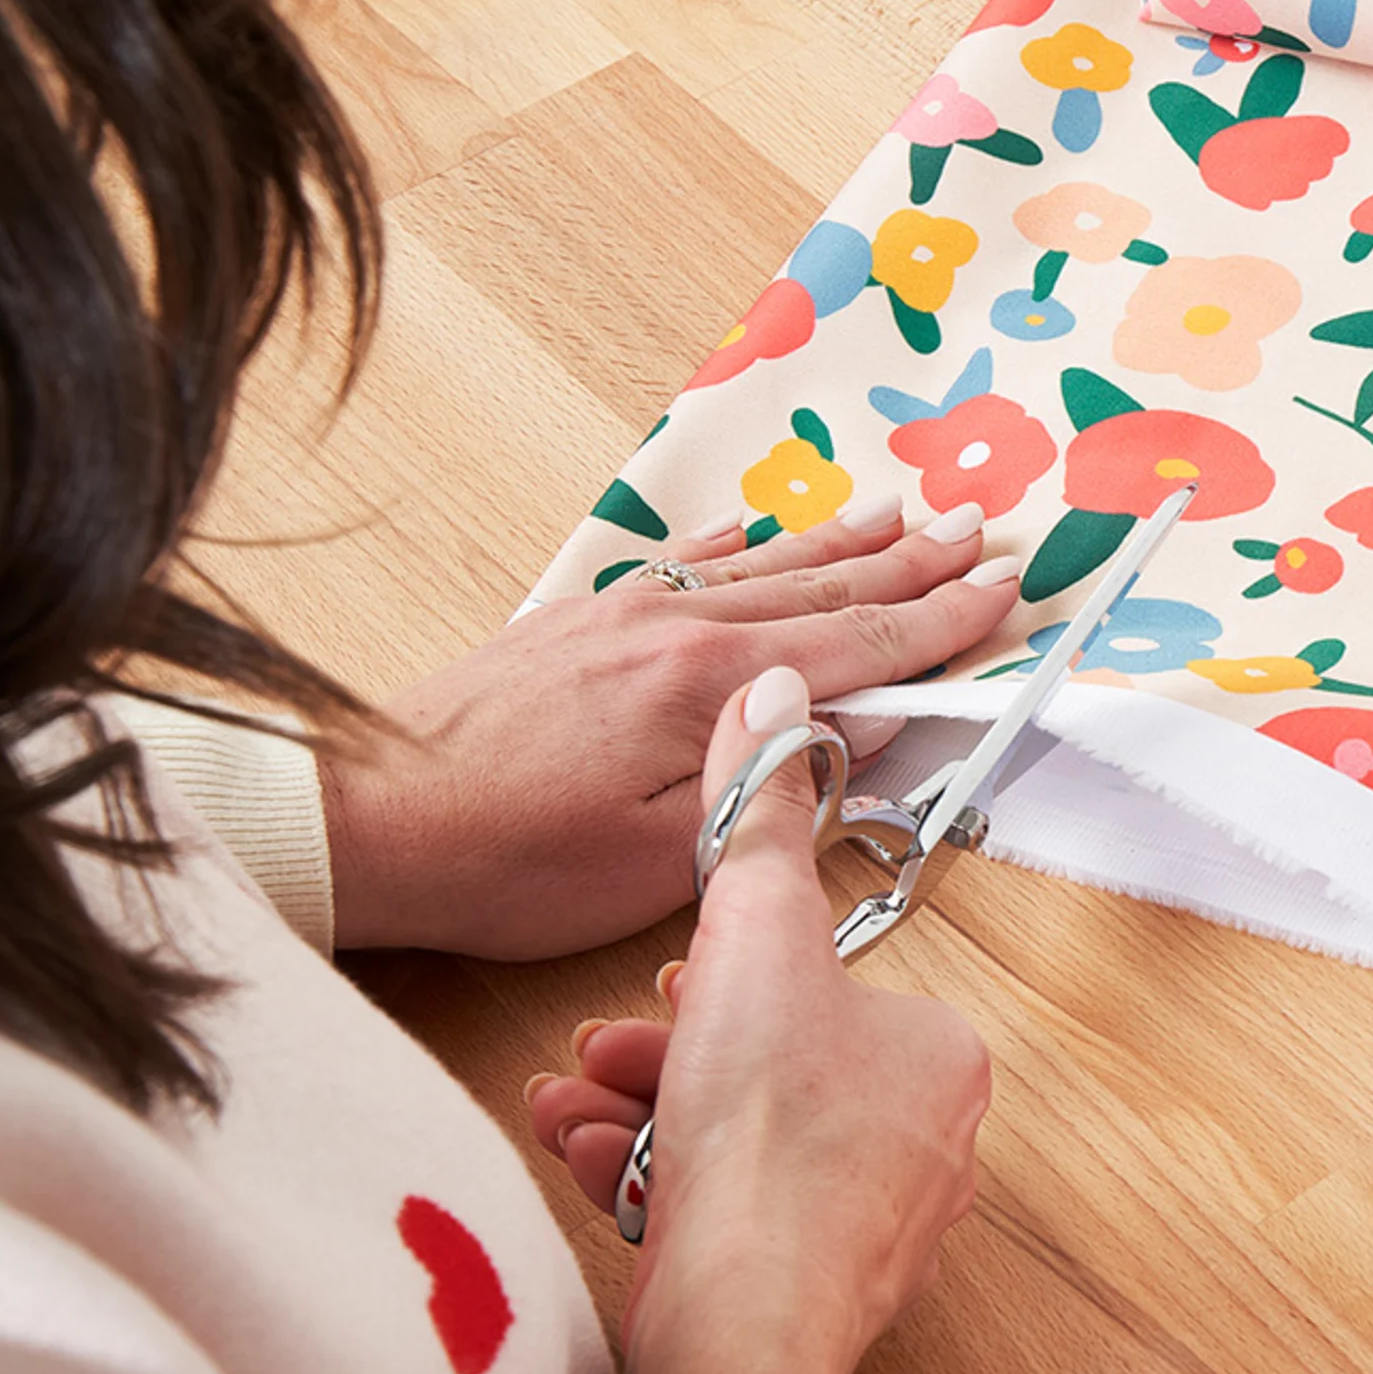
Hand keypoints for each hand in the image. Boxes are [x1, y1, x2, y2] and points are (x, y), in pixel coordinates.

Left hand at [320, 495, 1022, 957]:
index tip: (1000, 590)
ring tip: (901, 515)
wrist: (372, 819)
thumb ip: (776, 782)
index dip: (940, 623)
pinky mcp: (575, 622)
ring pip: (760, 567)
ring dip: (841, 543)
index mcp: (710, 686)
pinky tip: (762, 529)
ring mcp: (621, 614)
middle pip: (823, 591)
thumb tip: (860, 727)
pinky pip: (684, 564)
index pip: (860, 647)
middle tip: (976, 533)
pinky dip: (740, 545)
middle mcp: (673, 628)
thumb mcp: (671, 854)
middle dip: (911, 565)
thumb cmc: (512, 858)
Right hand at [535, 665, 995, 1373]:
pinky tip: (590, 1166)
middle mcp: (927, 1143)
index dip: (724, 978)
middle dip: (663, 1053)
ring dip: (638, 1114)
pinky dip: (652, 1184)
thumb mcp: (753, 935)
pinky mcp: (812, 1295)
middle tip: (596, 1051)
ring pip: (738, 1144)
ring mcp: (874, 1229)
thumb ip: (757, 821)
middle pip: (772, 1066)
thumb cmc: (769, 1130)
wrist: (746, 1314)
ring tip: (569, 1109)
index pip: (822, 990)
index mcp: (939, 1055)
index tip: (660, 983)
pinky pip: (727, 1218)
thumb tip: (777, 702)